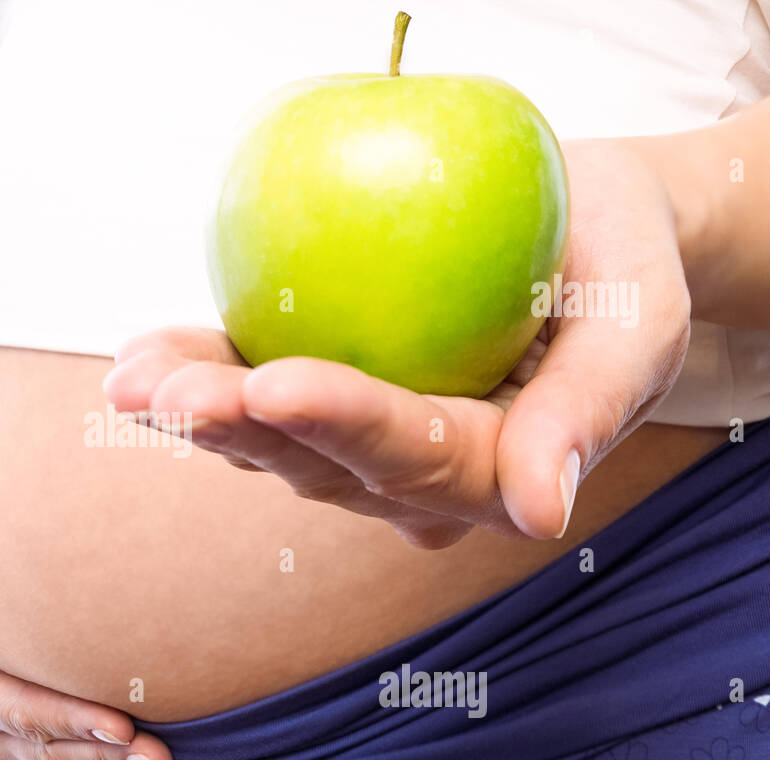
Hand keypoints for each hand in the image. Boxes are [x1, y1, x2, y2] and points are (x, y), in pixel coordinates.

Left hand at [102, 138, 690, 547]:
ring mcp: (360, 447)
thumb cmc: (622, 265)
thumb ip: (591, 412)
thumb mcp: (640, 324)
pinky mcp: (321, 399)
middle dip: (238, 429)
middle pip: (320, 461)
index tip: (277, 387)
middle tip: (164, 394)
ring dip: (197, 413)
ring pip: (270, 443)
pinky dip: (198, 376)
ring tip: (130, 379)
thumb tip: (540, 516)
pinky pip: (253, 400)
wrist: (580, 233)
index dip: (344, 423)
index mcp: (494, 470)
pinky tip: (141, 360)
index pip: (415, 452)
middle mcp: (414, 478)